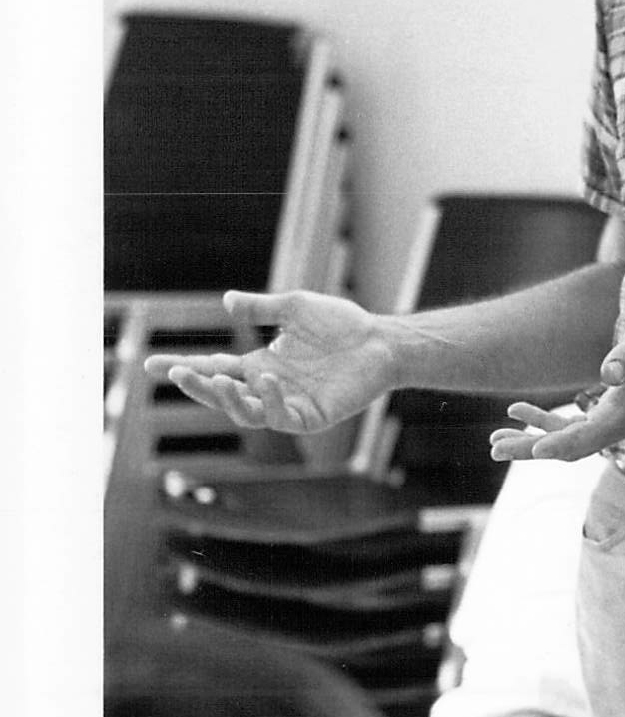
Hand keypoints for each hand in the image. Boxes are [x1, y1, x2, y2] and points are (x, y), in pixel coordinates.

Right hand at [141, 289, 398, 434]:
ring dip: (229, 398)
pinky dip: (273, 400)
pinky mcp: (312, 416)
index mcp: (260, 365)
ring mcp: (289, 404)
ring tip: (218, 378)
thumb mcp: (295, 307)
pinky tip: (269, 381)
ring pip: (248, 413)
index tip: (150, 363)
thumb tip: (227, 300)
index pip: (214, 368)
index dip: (183, 367)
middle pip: (223, 395)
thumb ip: (262, 307)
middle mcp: (269, 388)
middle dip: (198, 386)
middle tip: (179, 372)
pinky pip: (285, 416)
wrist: (381, 340)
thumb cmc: (341, 324)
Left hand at [488, 306, 624, 462]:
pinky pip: (569, 426)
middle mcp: (617, 425)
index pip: (588, 436)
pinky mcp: (606, 413)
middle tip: (495, 450)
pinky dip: (542, 422)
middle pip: (569, 447)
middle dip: (531, 449)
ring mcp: (611, 422)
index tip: (533, 449)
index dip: (560, 443)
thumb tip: (609, 374)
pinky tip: (517, 410)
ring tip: (495, 441)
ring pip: (564, 441)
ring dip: (530, 441)